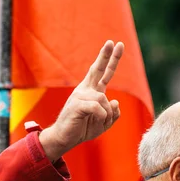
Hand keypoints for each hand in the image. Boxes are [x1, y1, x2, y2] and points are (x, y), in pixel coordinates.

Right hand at [40, 40, 123, 160]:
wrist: (64, 138)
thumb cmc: (82, 129)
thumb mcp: (104, 123)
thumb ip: (113, 113)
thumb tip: (116, 101)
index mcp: (91, 92)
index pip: (102, 73)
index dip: (110, 59)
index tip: (115, 44)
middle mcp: (85, 90)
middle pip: (98, 70)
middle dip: (107, 56)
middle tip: (115, 42)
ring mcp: (80, 95)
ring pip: (104, 99)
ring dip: (106, 115)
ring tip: (96, 122)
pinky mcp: (78, 104)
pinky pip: (99, 108)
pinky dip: (101, 117)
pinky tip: (93, 121)